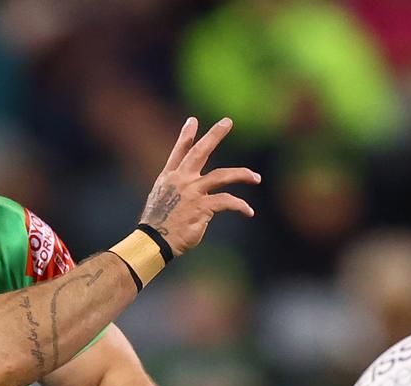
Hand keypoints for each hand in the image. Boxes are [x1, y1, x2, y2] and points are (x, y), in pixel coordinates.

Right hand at [139, 117, 259, 256]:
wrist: (154, 241)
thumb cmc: (157, 225)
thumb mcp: (161, 201)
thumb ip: (174, 190)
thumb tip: (187, 189)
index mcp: (169, 178)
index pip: (179, 152)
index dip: (186, 135)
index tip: (193, 120)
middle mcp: (181, 181)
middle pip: (200, 152)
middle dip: (214, 135)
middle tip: (227, 122)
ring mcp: (192, 193)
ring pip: (221, 176)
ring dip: (242, 175)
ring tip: (256, 178)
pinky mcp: (202, 207)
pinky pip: (227, 202)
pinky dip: (241, 206)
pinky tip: (249, 211)